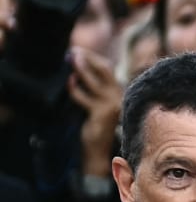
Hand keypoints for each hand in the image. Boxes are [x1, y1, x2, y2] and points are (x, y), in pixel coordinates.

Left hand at [68, 47, 121, 177]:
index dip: (94, 58)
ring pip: (94, 81)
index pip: (108, 69)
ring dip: (81, 68)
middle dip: (89, 58)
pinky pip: (83, 96)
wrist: (99, 150)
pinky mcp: (100, 114)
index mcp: (119, 93)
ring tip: (70, 59)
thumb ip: (94, 88)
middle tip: (74, 51)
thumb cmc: (96, 126)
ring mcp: (110, 106)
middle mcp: (118, 98)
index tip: (80, 51)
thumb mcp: (98, 104)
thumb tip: (79, 68)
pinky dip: (75, 88)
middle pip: (105, 70)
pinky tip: (69, 82)